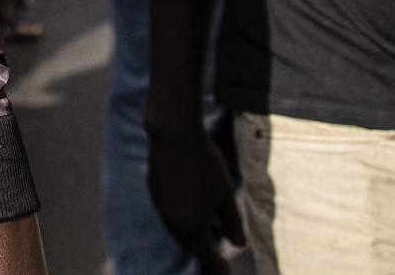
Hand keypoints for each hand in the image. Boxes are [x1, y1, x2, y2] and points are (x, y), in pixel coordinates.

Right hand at [146, 120, 244, 272]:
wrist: (174, 133)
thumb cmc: (205, 163)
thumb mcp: (225, 193)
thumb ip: (232, 221)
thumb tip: (239, 243)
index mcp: (192, 225)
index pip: (207, 254)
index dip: (219, 263)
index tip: (227, 269)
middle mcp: (172, 221)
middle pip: (188, 245)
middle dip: (203, 252)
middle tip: (215, 256)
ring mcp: (160, 206)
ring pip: (176, 230)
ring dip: (189, 236)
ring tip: (202, 235)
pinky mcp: (154, 190)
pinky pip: (168, 214)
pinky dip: (179, 219)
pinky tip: (187, 209)